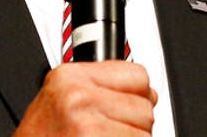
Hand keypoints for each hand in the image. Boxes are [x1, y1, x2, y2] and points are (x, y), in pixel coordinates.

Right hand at [12, 60, 157, 135]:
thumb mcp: (60, 99)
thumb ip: (97, 87)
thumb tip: (145, 92)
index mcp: (70, 77)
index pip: (137, 75)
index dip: (137, 96)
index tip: (126, 108)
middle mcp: (78, 96)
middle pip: (144, 106)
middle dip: (134, 124)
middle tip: (109, 132)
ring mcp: (87, 123)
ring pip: (144, 130)